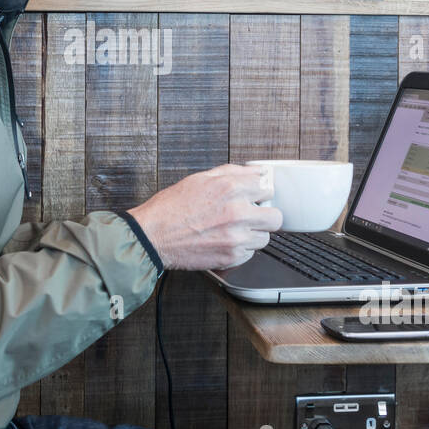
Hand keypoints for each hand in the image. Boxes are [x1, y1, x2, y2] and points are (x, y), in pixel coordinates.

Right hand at [127, 164, 281, 271]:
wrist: (153, 235)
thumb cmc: (171, 208)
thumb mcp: (200, 178)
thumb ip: (232, 172)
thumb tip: (256, 171)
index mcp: (230, 188)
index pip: (267, 187)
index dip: (259, 193)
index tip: (255, 197)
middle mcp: (237, 212)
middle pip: (275, 216)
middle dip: (265, 215)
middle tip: (252, 216)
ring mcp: (236, 236)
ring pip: (265, 238)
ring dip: (253, 234)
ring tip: (233, 231)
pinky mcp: (231, 256)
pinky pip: (250, 254)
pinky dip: (240, 249)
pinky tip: (223, 241)